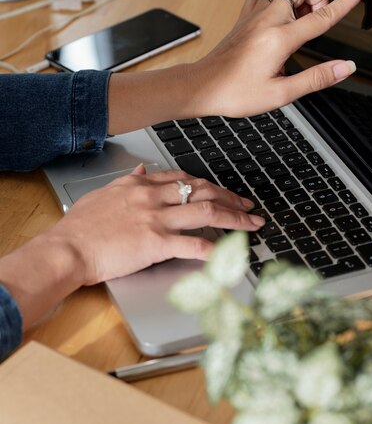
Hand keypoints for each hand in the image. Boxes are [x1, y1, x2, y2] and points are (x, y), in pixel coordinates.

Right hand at [0, 165, 263, 329]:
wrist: (67, 248)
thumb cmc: (79, 226)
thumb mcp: (103, 193)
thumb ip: (127, 181)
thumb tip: (141, 171)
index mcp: (140, 185)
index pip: (184, 178)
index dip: (209, 184)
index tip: (222, 191)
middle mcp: (152, 197)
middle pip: (202, 191)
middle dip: (230, 198)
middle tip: (247, 206)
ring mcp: (156, 219)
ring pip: (206, 212)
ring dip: (234, 218)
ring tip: (252, 223)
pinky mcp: (156, 243)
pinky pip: (193, 244)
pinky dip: (215, 249)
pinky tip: (230, 252)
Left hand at [108, 0, 368, 131]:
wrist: (202, 88)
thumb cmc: (236, 93)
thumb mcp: (281, 94)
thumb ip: (316, 79)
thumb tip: (345, 68)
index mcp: (279, 39)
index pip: (321, 16)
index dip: (345, 0)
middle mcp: (266, 20)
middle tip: (316, 19)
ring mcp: (253, 15)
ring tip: (299, 22)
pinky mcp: (243, 17)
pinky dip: (279, 1)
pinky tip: (278, 22)